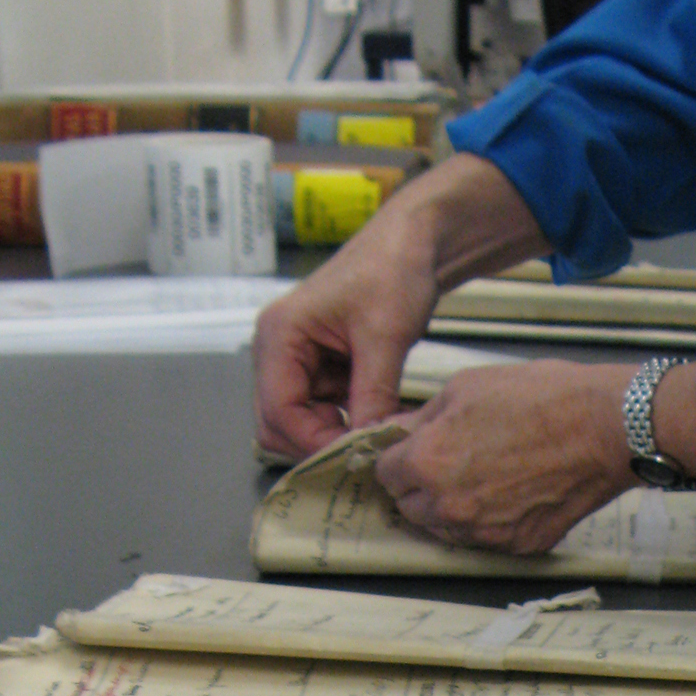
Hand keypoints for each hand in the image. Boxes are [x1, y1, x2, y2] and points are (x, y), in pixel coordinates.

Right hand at [252, 154, 553, 459]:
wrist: (418, 240)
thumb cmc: (394, 271)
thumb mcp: (385, 337)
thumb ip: (372, 394)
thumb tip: (369, 446)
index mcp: (279, 335)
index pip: (278, 410)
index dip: (313, 441)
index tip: (355, 455)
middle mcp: (278, 348)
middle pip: (279, 421)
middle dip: (318, 440)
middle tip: (365, 452)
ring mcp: (298, 357)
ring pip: (303, 419)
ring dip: (336, 431)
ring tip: (379, 431)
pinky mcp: (322, 363)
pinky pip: (325, 406)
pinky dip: (349, 417)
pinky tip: (380, 414)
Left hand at [374, 360, 640, 553]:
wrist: (607, 426)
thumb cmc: (542, 397)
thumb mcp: (467, 386)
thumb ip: (422, 417)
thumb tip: (395, 432)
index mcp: (427, 462)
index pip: (385, 473)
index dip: (399, 457)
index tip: (414, 449)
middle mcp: (449, 507)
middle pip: (409, 507)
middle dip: (420, 484)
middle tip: (452, 458)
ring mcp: (484, 533)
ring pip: (445, 528)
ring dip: (451, 506)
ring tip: (485, 473)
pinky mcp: (518, 546)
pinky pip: (486, 538)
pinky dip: (491, 519)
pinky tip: (513, 490)